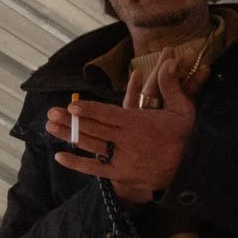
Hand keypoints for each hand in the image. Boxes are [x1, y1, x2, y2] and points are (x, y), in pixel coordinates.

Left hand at [50, 59, 195, 203]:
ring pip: (90, 145)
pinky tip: (59, 156)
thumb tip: (170, 62)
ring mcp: (121, 159)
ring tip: (50, 127)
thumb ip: (171, 86)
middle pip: (94, 129)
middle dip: (71, 121)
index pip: (110, 115)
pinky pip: (94, 170)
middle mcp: (126, 142)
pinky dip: (77, 164)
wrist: (188, 171)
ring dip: (69, 136)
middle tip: (50, 113)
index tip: (73, 106)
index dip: (90, 110)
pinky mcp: (119, 174)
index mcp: (139, 124)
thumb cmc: (182, 138)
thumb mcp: (182, 110)